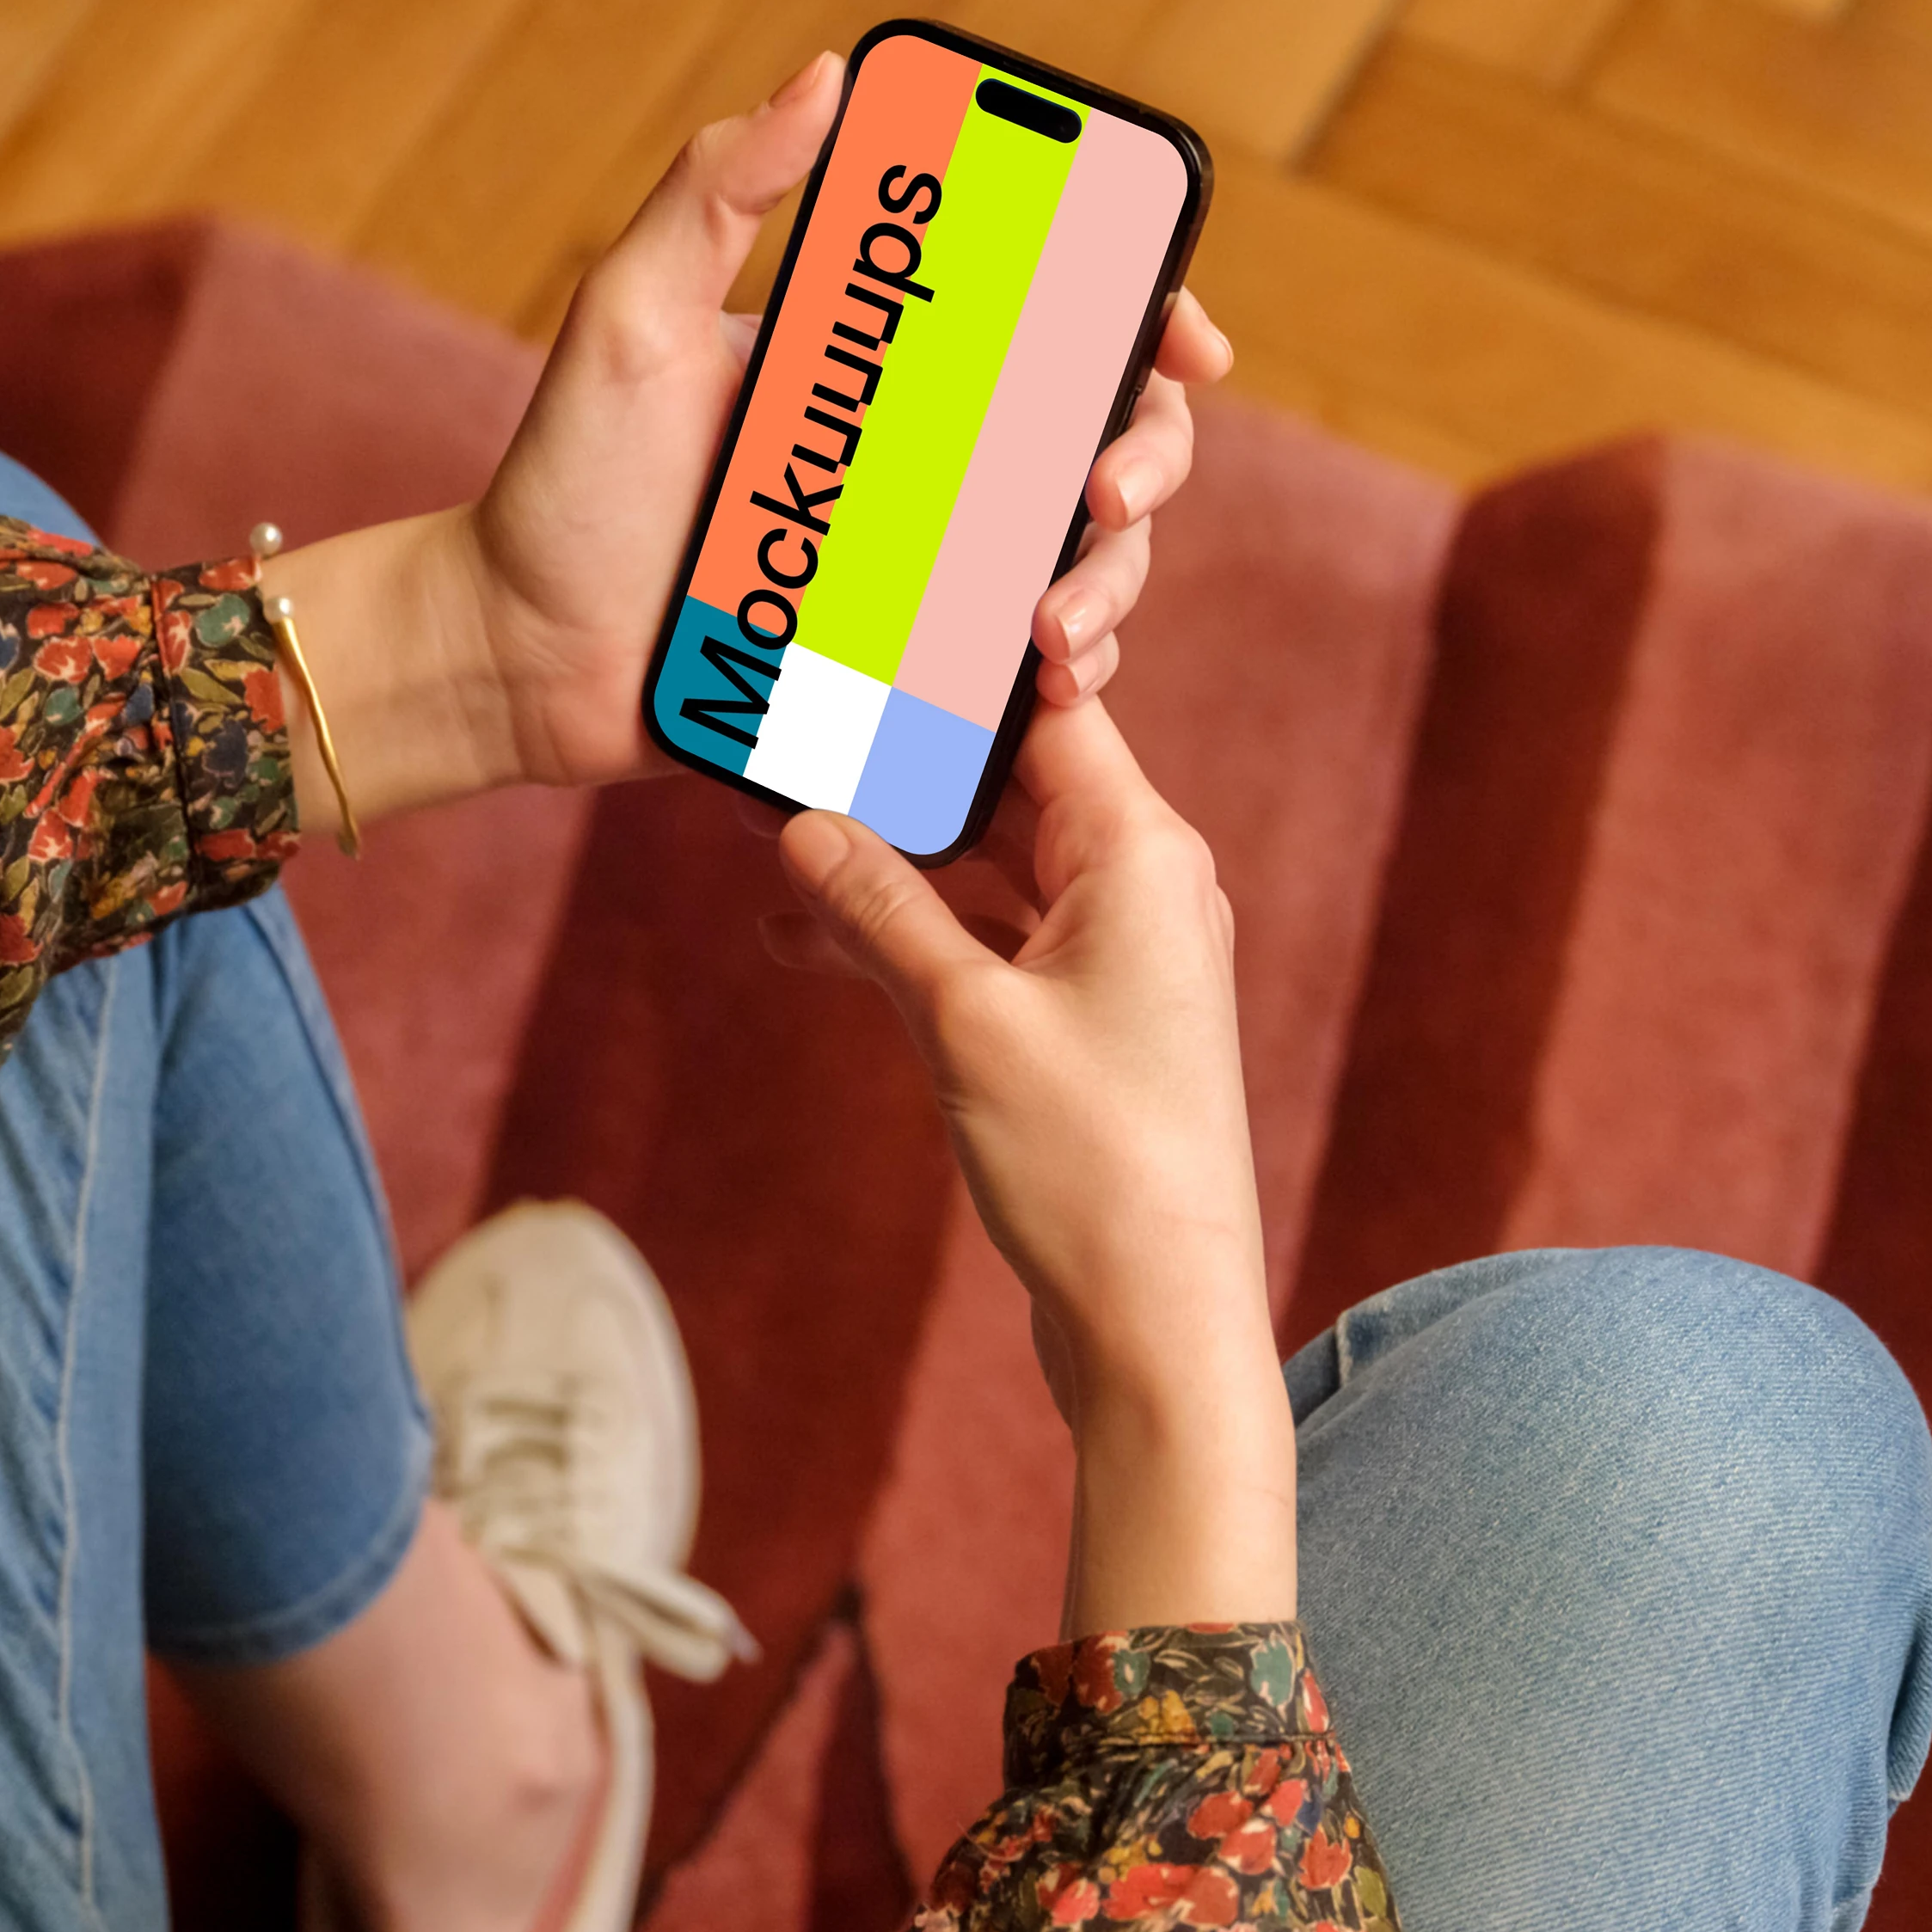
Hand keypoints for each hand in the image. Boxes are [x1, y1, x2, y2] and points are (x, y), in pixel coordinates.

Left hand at [274, 58, 1236, 823]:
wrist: (517, 657)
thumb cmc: (565, 481)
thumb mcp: (631, 315)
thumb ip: (716, 190)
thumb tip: (828, 73)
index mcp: (885, 361)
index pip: (1049, 316)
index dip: (1145, 312)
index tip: (1187, 337)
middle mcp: (924, 458)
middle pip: (1100, 435)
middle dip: (1149, 457)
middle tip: (1108, 491)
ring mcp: (922, 566)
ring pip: (1083, 559)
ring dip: (1112, 582)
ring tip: (1059, 624)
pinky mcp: (906, 667)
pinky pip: (1017, 666)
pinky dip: (1061, 671)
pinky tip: (1043, 679)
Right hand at [773, 699, 1293, 1636]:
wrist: (1159, 1321)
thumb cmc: (1091, 1166)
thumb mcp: (963, 1020)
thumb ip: (881, 909)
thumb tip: (802, 822)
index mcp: (1142, 853)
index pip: (1047, 708)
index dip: (958, 659)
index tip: (871, 609)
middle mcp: (1143, 886)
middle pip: (1011, 779)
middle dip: (902, 755)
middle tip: (790, 709)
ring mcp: (1116, 957)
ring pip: (988, 866)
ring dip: (890, 855)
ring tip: (772, 823)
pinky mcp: (1084, 1022)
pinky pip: (987, 940)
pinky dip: (910, 934)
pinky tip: (805, 934)